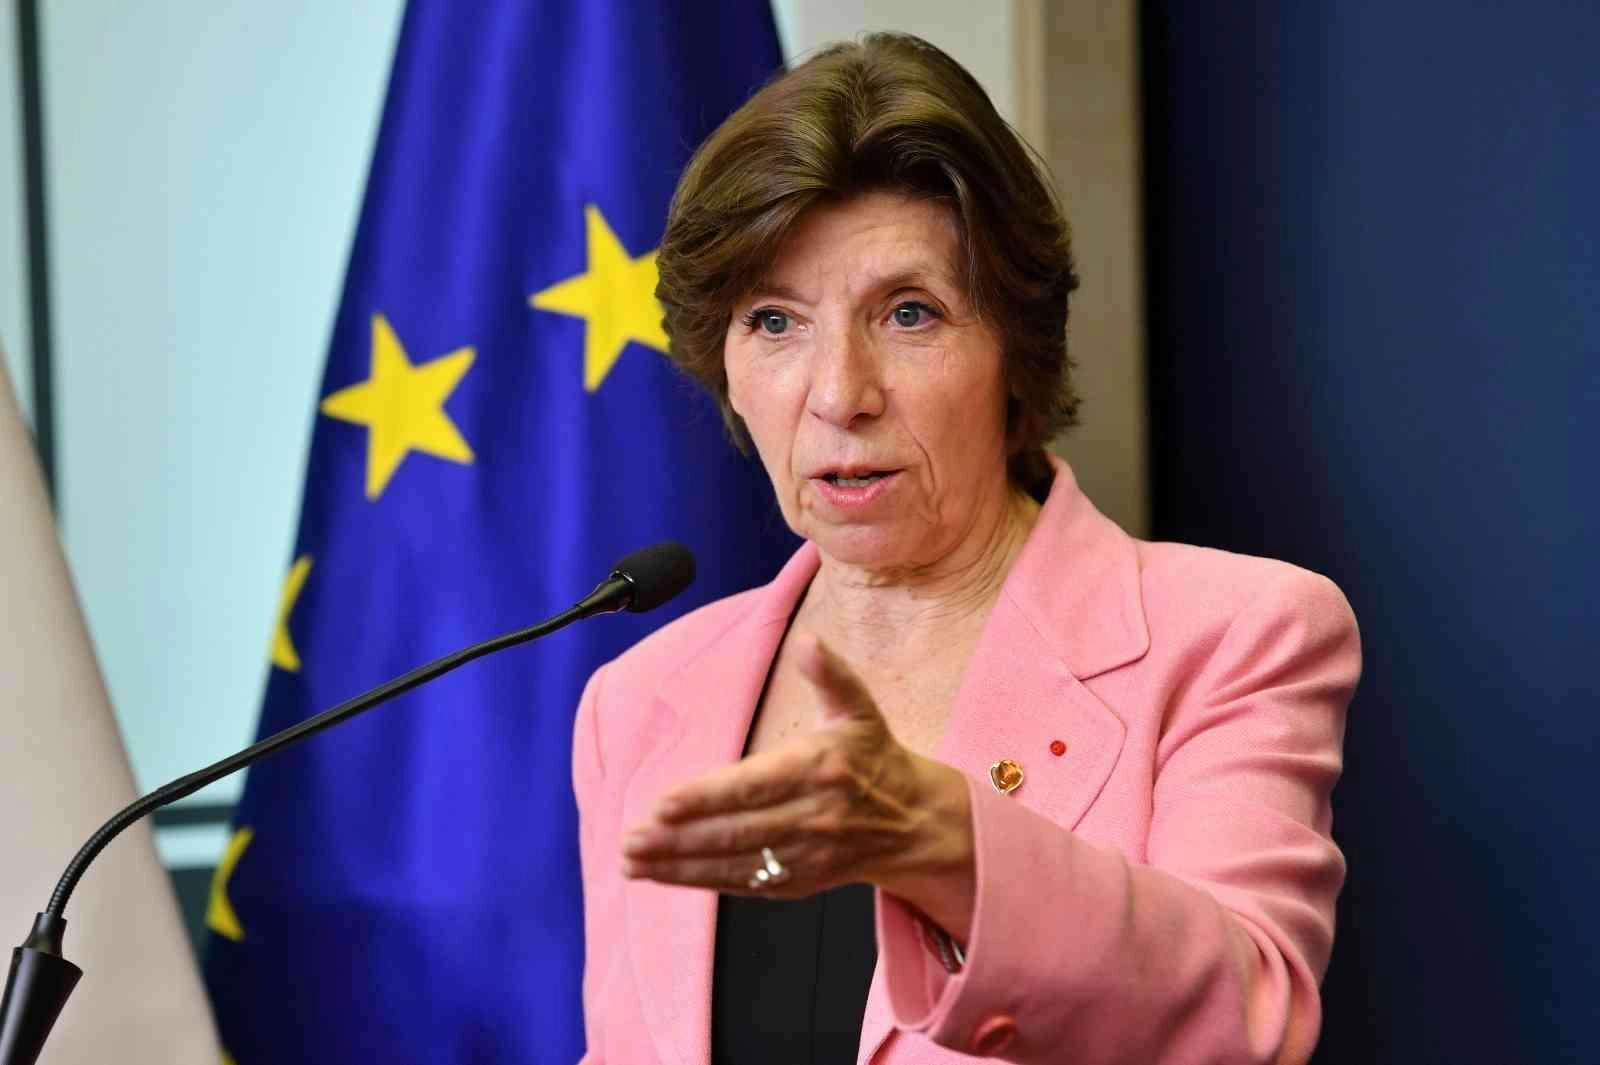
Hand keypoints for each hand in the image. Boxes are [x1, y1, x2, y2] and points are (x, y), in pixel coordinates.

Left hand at [621, 633, 974, 938]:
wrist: (914, 823)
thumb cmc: (874, 758)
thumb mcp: (859, 710)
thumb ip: (831, 675)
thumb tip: (810, 641)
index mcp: (818, 770)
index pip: (753, 787)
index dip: (707, 797)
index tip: (664, 802)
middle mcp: (810, 817)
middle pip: (736, 831)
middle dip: (680, 837)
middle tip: (630, 838)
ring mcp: (803, 855)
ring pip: (733, 863)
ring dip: (679, 866)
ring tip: (632, 861)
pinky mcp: (798, 882)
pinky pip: (743, 883)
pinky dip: (700, 882)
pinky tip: (661, 875)